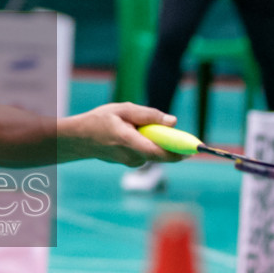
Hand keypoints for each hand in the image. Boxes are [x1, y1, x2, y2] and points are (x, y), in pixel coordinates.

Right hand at [60, 102, 185, 165]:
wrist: (80, 139)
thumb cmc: (100, 121)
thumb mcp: (123, 109)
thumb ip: (148, 115)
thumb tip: (173, 121)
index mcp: (128, 141)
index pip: (157, 151)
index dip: (177, 151)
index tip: (193, 149)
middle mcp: (130, 156)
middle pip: (160, 152)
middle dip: (168, 141)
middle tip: (167, 128)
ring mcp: (130, 162)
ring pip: (153, 151)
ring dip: (154, 139)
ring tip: (134, 126)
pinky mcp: (131, 163)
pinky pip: (146, 152)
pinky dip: (146, 142)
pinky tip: (131, 134)